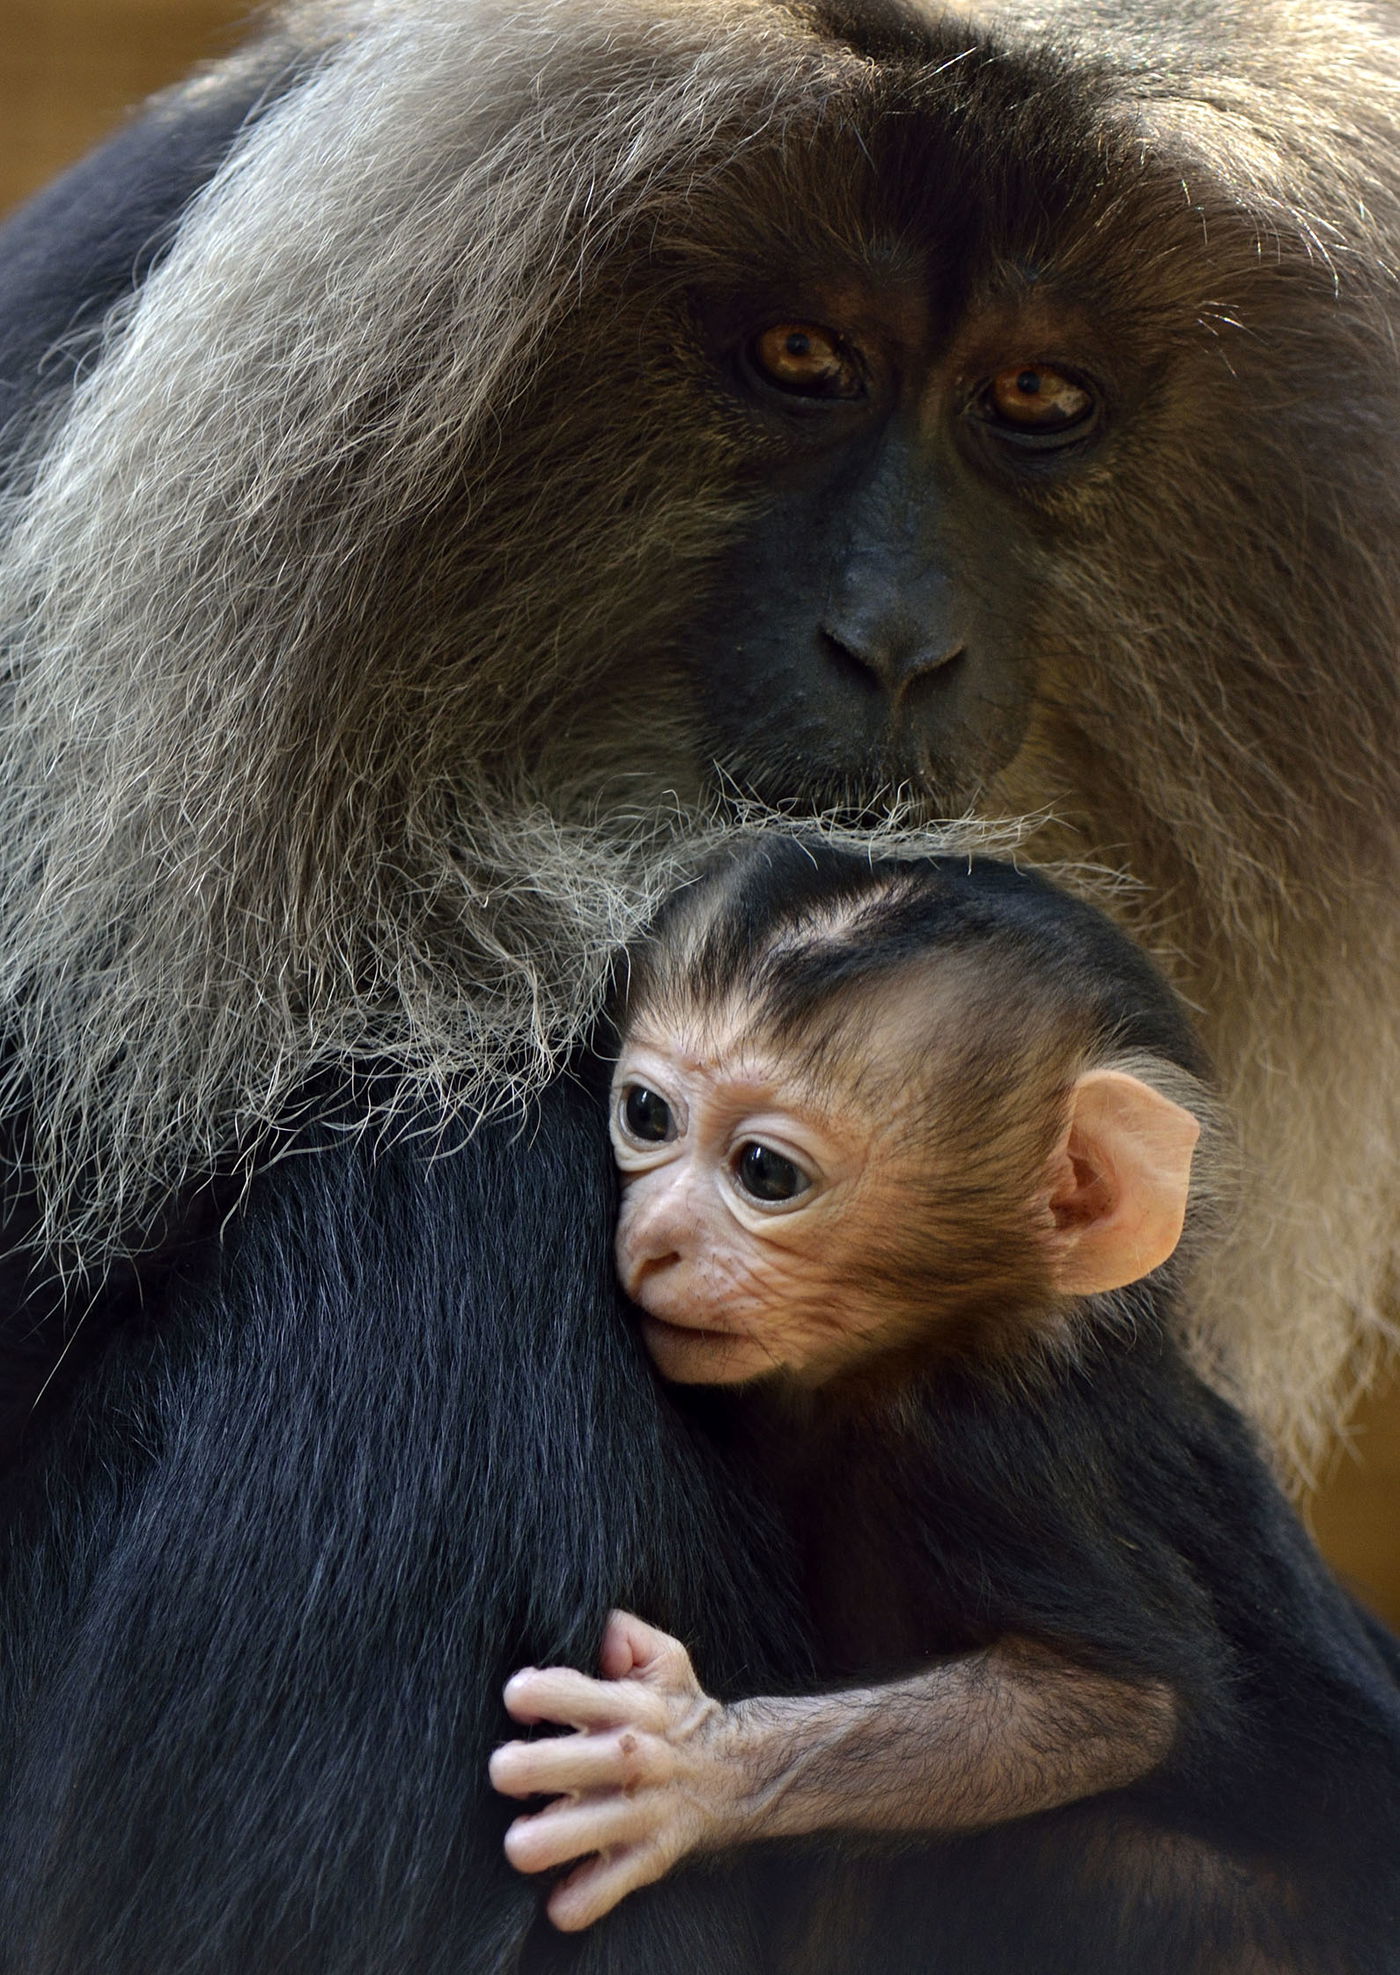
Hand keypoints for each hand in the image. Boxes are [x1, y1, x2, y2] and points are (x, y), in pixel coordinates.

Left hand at [489, 1610, 740, 1929]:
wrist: (740, 1771)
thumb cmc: (678, 1710)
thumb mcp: (664, 1657)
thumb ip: (625, 1634)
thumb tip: (598, 1638)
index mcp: (634, 1705)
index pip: (581, 1692)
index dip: (543, 1692)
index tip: (517, 1698)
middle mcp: (638, 1756)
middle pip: (588, 1760)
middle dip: (539, 1766)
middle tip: (502, 1769)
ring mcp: (646, 1810)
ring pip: (600, 1828)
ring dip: (556, 1838)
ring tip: (520, 1844)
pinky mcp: (652, 1856)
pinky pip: (619, 1883)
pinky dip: (588, 1898)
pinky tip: (558, 1903)